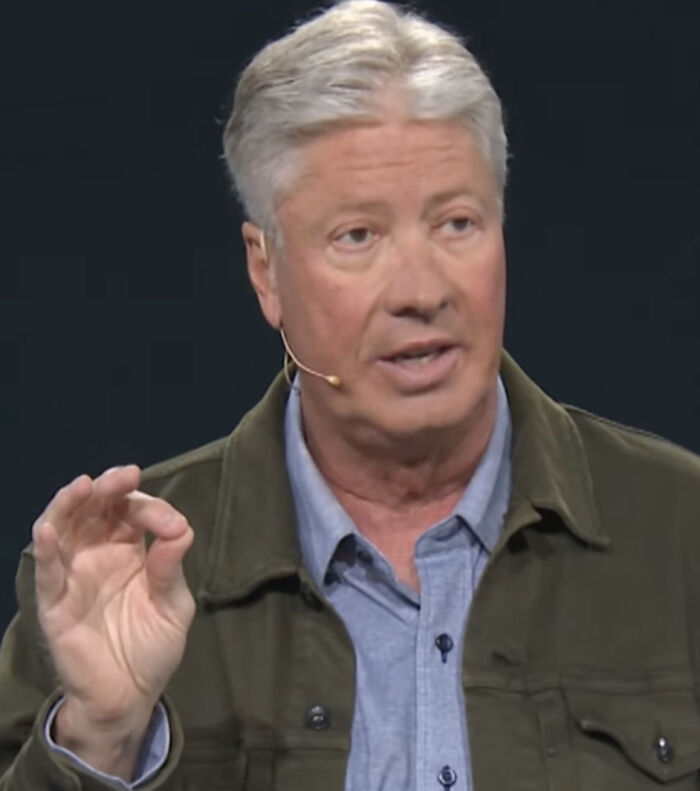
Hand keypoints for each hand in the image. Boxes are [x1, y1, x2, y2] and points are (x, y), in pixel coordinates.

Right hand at [32, 465, 194, 773]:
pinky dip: (46, 549)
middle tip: (124, 476)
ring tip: (84, 486)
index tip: (172, 527)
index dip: (152, 510)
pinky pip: (47, 572)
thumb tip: (180, 528)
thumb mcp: (173, 605)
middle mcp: (99, 553)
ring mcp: (74, 575)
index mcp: (130, 548)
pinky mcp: (55, 602)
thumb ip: (171, 568)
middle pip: (96, 508)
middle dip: (109, 488)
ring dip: (70, 504)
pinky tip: (50, 529)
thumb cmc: (153, 646)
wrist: (130, 696)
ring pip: (64, 528)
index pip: (134, 512)